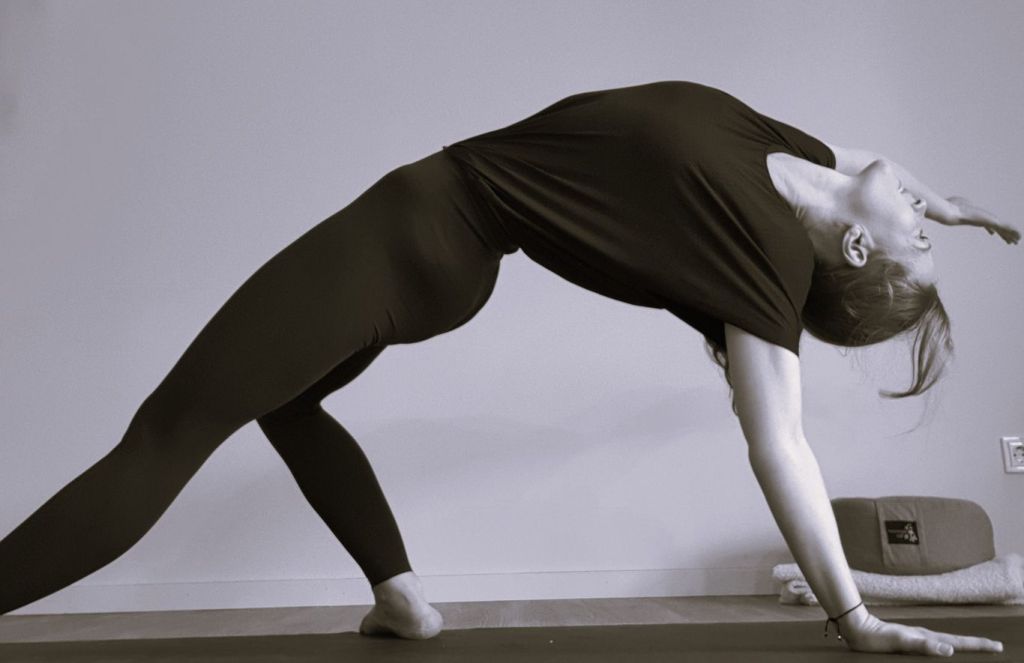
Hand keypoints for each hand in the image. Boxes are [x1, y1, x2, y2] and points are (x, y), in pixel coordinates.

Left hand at [842, 611, 1003, 656]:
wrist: (858, 627)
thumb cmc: (877, 637)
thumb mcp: (902, 642)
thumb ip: (924, 645)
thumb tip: (950, 649)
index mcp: (927, 638)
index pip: (958, 642)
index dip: (978, 645)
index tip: (997, 647)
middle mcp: (925, 636)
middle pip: (956, 641)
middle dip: (976, 645)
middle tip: (994, 647)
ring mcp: (917, 637)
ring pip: (946, 641)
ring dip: (962, 645)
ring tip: (975, 647)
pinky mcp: (908, 640)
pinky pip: (933, 644)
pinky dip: (945, 646)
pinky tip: (942, 649)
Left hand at [944, 195, 1019, 244]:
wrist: (949, 213)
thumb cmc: (951, 206)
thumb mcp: (958, 202)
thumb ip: (959, 203)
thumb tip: (955, 201)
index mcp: (977, 217)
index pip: (986, 225)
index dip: (990, 229)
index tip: (992, 234)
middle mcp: (982, 221)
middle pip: (996, 229)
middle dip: (1003, 235)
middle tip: (1008, 242)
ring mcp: (987, 222)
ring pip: (1002, 230)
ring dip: (1010, 235)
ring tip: (1016, 242)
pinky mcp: (990, 222)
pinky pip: (1005, 227)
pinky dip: (1012, 231)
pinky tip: (1018, 236)